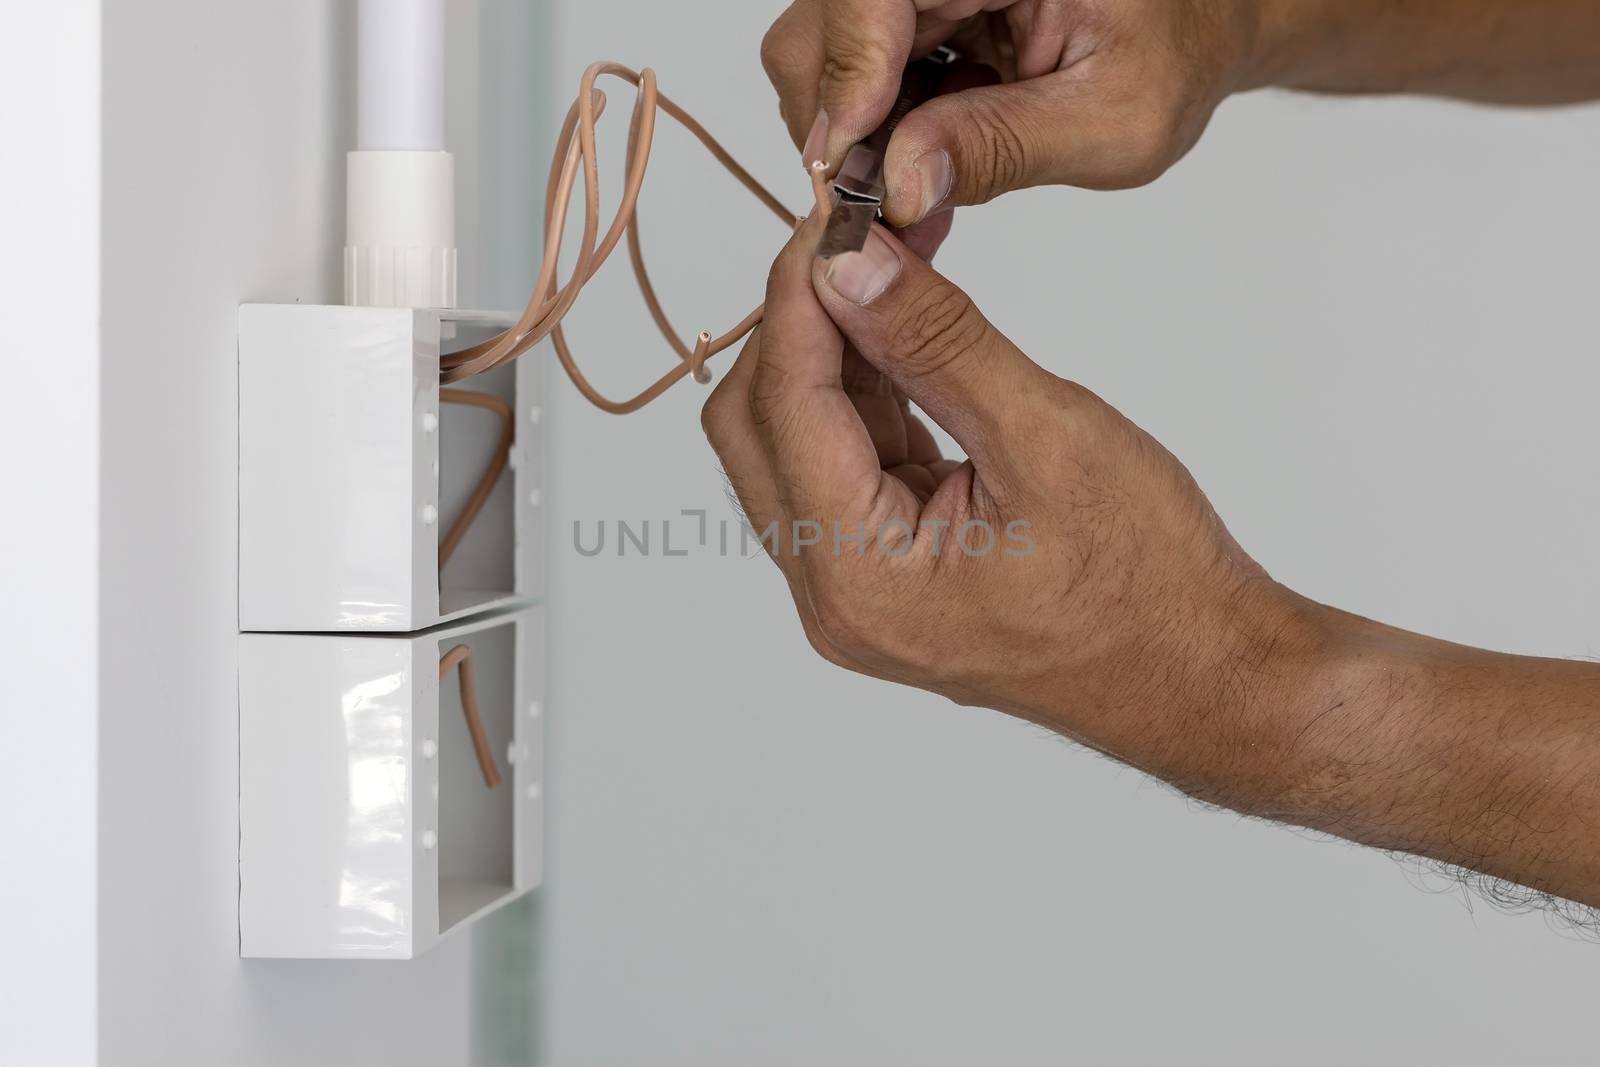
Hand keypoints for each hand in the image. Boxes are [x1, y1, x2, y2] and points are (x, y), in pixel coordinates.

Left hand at [701, 217, 1314, 800]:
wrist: (1203, 676)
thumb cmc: (1150, 582)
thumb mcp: (1046, 437)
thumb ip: (936, 344)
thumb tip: (850, 262)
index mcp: (859, 576)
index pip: (785, 404)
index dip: (801, 294)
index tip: (834, 214)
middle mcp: (833, 598)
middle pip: (756, 429)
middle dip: (798, 323)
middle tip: (857, 239)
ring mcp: (854, 594)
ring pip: (792, 446)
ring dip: (828, 357)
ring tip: (889, 272)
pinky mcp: (884, 580)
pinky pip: (841, 472)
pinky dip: (861, 401)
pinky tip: (901, 339)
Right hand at [761, 0, 1266, 222]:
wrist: (1193, 34)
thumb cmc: (1174, 57)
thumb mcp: (1113, 121)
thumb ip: (1003, 150)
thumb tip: (897, 189)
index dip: (849, 75)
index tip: (855, 166)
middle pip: (822, 29)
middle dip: (843, 123)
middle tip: (889, 199)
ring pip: (820, 57)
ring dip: (860, 135)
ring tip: (929, 177)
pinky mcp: (906, 14)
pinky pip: (849, 75)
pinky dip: (877, 130)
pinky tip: (931, 156)